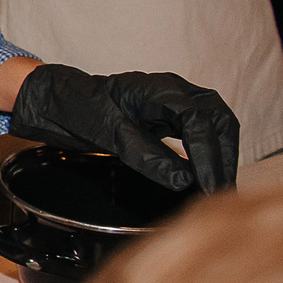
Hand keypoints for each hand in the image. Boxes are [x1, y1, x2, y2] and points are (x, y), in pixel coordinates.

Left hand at [8, 64, 240, 192]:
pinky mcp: (172, 117)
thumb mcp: (108, 132)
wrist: (58, 100)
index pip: (199, 121)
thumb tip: (183, 180)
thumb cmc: (78, 106)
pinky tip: (206, 176)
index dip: (208, 156)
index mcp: (159, 89)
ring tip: (217, 189)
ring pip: (217, 124)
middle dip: (224, 156)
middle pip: (219, 120)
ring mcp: (176, 102)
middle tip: (219, 193)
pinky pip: (202, 132)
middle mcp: (174, 91)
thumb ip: (145, 155)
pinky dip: (210, 153)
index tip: (209, 187)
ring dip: (222, 155)